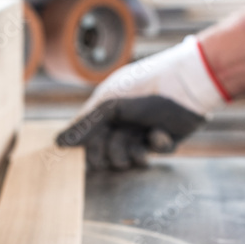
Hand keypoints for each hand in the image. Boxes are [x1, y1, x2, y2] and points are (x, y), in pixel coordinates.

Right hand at [57, 35, 228, 169]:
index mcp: (107, 111)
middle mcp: (124, 122)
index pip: (90, 139)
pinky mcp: (167, 138)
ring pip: (131, 158)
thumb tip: (58, 143)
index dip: (90, 151)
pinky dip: (158, 144)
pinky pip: (157, 152)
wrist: (186, 84)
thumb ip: (84, 125)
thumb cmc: (144, 87)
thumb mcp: (109, 104)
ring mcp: (144, 130)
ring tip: (141, 143)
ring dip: (133, 152)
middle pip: (108, 154)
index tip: (91, 158)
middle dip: (112, 152)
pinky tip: (161, 132)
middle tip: (118, 143)